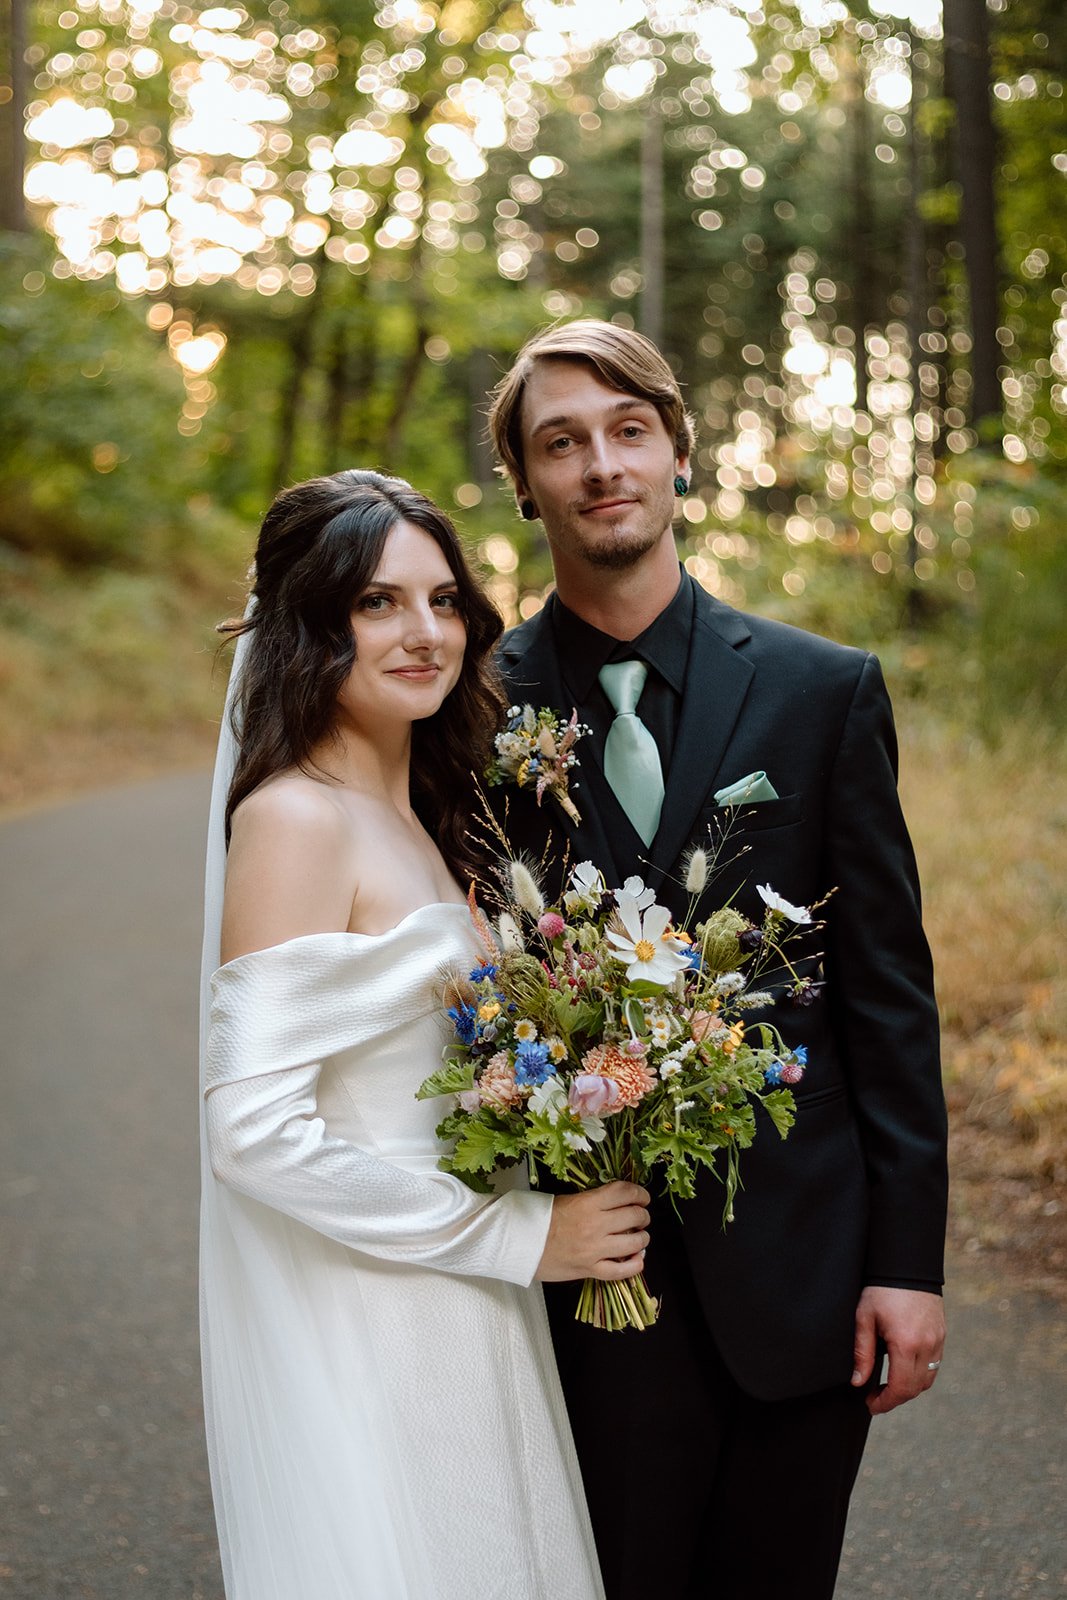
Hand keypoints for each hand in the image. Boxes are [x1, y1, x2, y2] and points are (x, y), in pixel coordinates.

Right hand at [535, 1182, 650, 1283]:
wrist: (517, 1244)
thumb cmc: (537, 1219)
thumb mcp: (565, 1199)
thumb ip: (591, 1200)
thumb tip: (614, 1201)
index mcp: (587, 1203)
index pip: (624, 1192)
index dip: (639, 1192)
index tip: (642, 1196)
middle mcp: (595, 1225)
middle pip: (634, 1216)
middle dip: (643, 1215)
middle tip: (641, 1216)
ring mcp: (594, 1250)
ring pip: (634, 1243)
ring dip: (643, 1238)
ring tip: (640, 1236)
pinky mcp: (589, 1270)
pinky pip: (621, 1271)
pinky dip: (634, 1265)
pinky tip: (637, 1259)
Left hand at [852, 1286, 945, 1415]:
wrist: (906, 1264)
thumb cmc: (881, 1289)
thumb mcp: (864, 1318)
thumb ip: (861, 1352)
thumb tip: (858, 1382)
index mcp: (906, 1343)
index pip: (901, 1388)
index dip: (886, 1402)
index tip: (871, 1405)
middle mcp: (927, 1346)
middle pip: (915, 1388)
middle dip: (895, 1398)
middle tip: (875, 1397)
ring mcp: (938, 1340)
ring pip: (928, 1379)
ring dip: (909, 1388)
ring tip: (888, 1385)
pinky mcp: (942, 1334)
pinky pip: (934, 1365)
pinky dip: (920, 1374)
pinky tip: (902, 1368)